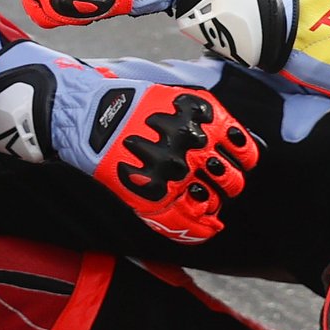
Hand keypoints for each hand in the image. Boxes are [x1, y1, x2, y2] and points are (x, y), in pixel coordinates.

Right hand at [0, 40, 257, 242]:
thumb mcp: (173, 99)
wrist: (84, 115)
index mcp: (204, 120)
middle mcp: (194, 146)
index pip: (244, 151)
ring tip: (203, 202)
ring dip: (212, 203)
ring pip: (212, 200)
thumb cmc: (128, 104)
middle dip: (228, 183)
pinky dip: (199, 229)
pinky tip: (206, 228)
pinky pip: (185, 221)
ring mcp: (174, 173)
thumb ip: (204, 117)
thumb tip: (234, 141)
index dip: (243, 160)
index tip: (236, 162)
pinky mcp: (152, 195)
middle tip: (216, 183)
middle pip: (231, 178)